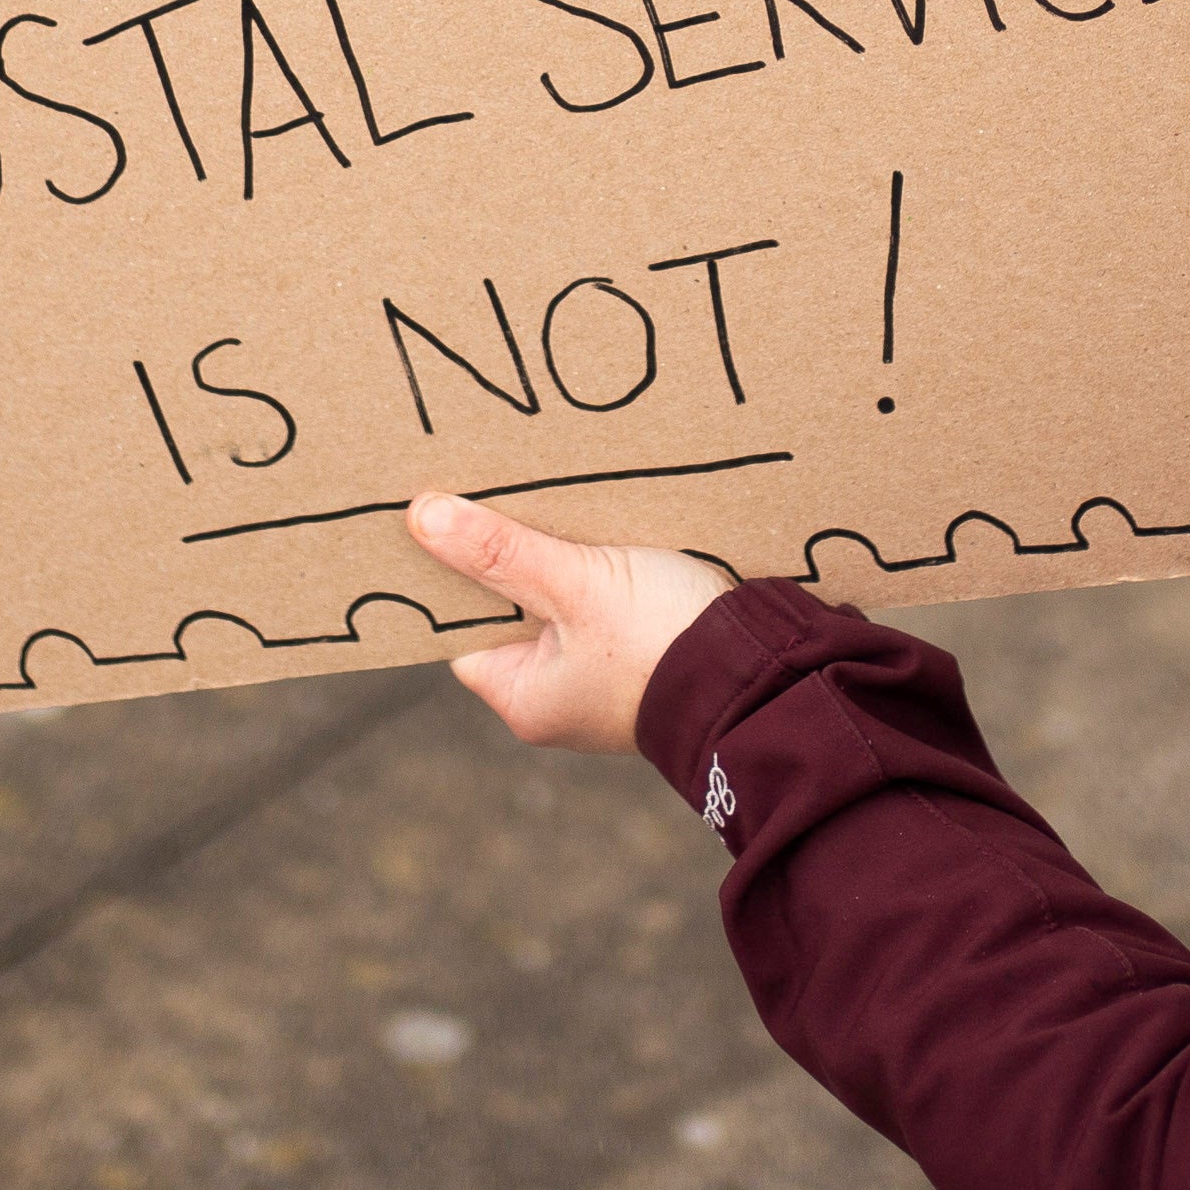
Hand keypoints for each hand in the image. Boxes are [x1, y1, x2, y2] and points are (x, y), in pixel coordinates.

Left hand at [406, 493, 734, 754]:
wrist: (769, 673)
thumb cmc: (664, 641)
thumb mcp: (576, 584)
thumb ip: (500, 552)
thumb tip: (420, 518)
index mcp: (526, 698)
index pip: (461, 628)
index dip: (452, 574)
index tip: (444, 518)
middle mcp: (559, 697)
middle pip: (512, 608)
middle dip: (510, 554)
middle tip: (496, 492)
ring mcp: (605, 678)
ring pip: (560, 599)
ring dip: (558, 555)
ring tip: (549, 499)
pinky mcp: (646, 654)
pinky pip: (603, 602)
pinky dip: (599, 566)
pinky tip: (601, 524)